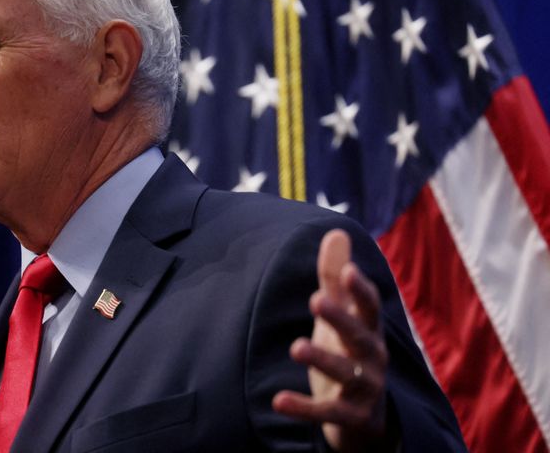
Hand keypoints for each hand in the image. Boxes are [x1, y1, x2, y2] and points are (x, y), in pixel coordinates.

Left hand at [272, 229, 388, 451]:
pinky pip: (327, 412)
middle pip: (360, 338)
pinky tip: (278, 400)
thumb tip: (336, 232)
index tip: (350, 270)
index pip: (370, 308)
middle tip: (316, 300)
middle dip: (341, 319)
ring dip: (322, 360)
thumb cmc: (348, 352)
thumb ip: (335, 278)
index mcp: (369, 331)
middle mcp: (372, 359)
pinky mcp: (350, 416)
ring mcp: (364, 389)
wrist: (365, 417)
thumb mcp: (342, 315)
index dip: (361, 290)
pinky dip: (304, 407)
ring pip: (346, 374)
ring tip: (296, 346)